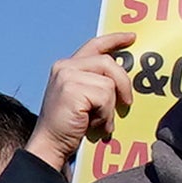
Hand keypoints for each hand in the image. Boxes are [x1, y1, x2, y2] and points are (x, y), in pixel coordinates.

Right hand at [30, 33, 134, 161]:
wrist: (49, 145)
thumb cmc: (68, 126)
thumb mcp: (81, 97)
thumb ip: (95, 82)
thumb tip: (123, 73)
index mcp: (66, 66)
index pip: (94, 45)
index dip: (115, 40)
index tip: (132, 38)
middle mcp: (65, 67)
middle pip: (108, 62)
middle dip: (123, 83)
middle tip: (127, 103)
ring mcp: (67, 77)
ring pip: (109, 83)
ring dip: (110, 107)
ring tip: (99, 121)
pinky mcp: (72, 90)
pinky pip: (105, 97)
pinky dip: (105, 114)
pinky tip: (95, 125)